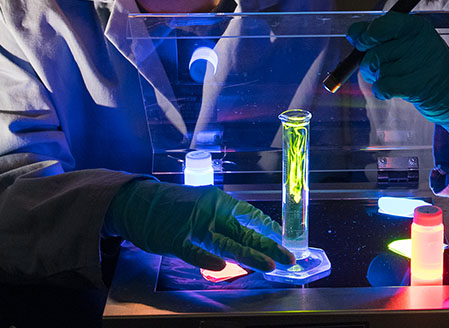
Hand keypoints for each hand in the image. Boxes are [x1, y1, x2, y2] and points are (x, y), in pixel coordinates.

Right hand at [104, 180, 294, 271]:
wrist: (141, 201)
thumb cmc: (175, 205)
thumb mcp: (204, 205)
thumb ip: (223, 220)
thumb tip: (246, 232)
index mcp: (219, 202)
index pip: (250, 214)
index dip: (268, 228)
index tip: (284, 239)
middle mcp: (211, 212)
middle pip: (244, 231)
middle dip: (268, 245)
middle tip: (288, 258)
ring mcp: (194, 226)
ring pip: (226, 243)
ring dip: (249, 255)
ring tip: (269, 265)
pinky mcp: (175, 240)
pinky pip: (193, 251)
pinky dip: (207, 259)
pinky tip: (222, 267)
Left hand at [348, 11, 448, 136]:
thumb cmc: (422, 60)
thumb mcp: (405, 39)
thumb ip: (377, 33)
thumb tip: (353, 33)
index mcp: (415, 26)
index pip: (381, 25)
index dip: (366, 35)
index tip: (363, 43)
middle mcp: (418, 42)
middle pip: (374, 53)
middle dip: (370, 63)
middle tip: (384, 66)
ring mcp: (419, 63)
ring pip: (377, 71)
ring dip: (378, 78)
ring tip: (396, 76)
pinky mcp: (417, 85)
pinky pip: (382, 86)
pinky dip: (380, 90)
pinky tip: (390, 89)